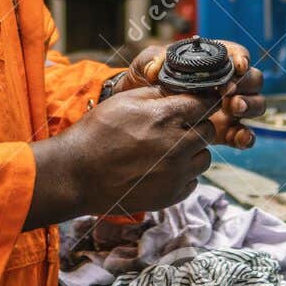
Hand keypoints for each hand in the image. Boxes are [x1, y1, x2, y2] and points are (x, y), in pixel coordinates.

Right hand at [25, 87, 212, 226]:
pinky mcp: (171, 195)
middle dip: (196, 125)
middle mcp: (176, 146)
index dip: (202, 100)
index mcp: (165, 117)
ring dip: (192, 151)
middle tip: (175, 126)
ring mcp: (175, 174)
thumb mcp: (124, 101)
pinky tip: (161, 168)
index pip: (205, 103)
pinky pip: (193, 181)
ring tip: (167, 149)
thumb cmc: (96, 133)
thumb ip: (159, 94)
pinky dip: (183, 174)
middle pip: (208, 130)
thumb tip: (182, 89)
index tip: (197, 102)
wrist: (77, 174)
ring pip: (204, 158)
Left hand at [120, 40, 264, 148]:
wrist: (139, 115)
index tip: (237, 66)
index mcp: (212, 63)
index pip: (236, 54)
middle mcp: (226, 84)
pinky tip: (238, 137)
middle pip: (253, 79)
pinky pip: (245, 134)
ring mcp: (228, 108)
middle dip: (246, 84)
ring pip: (256, 104)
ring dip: (250, 105)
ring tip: (232, 108)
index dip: (241, 58)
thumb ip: (151, 60)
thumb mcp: (144, 66)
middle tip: (229, 92)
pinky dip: (246, 136)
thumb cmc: (144, 83)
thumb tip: (157, 68)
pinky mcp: (225, 132)